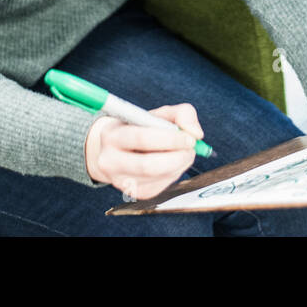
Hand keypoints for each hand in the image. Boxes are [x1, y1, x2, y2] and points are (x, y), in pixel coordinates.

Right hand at [83, 104, 202, 200]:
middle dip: (177, 157)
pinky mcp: (133, 192)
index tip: (190, 138)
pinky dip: (174, 174)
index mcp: (113, 135)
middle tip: (191, 149)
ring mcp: (120, 180)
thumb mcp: (158, 113)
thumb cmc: (142, 127)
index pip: (142, 138)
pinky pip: (160, 186)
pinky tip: (174, 163)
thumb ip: (182, 114)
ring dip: (179, 165)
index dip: (170, 139)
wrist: (118, 149)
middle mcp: (110, 160)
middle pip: (148, 165)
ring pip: (156, 177)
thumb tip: (196, 134)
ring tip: (185, 153)